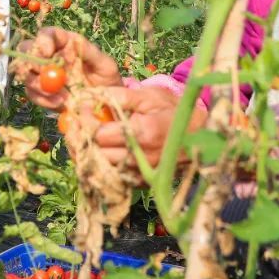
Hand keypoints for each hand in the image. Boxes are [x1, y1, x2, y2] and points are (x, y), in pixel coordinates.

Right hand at [17, 27, 121, 109]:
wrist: (106, 103)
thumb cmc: (106, 77)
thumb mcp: (104, 64)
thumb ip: (90, 52)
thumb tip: (76, 41)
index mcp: (65, 43)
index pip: (48, 34)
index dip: (43, 40)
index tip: (47, 52)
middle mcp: (50, 56)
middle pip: (27, 49)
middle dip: (30, 61)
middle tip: (42, 74)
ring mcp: (43, 74)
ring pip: (26, 73)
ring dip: (38, 84)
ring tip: (61, 96)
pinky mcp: (41, 93)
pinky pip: (32, 94)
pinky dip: (42, 99)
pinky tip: (59, 104)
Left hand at [85, 86, 206, 169]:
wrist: (201, 135)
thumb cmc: (174, 110)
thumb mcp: (150, 95)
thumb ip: (121, 96)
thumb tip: (92, 95)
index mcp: (144, 133)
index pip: (99, 134)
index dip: (86, 121)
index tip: (81, 109)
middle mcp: (142, 159)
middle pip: (97, 154)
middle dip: (84, 139)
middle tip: (78, 125)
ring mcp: (142, 175)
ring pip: (102, 169)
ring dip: (91, 154)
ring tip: (87, 137)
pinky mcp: (142, 184)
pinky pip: (113, 178)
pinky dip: (103, 166)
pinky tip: (101, 151)